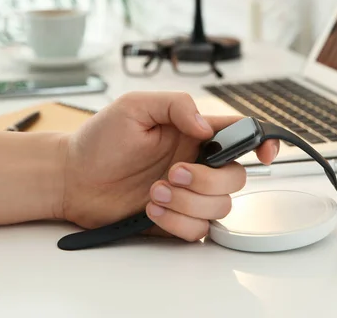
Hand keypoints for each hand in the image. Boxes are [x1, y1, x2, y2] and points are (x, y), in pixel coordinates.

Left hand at [59, 92, 278, 241]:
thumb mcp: (134, 106)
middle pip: (237, 177)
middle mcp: (196, 164)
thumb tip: (207, 128)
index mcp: (193, 134)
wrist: (71, 178)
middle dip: (209, 179)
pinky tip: (152, 209)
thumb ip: (176, 105)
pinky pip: (199, 231)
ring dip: (190, 201)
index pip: (241, 135)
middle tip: (172, 173)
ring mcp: (188, 194)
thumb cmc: (99, 140)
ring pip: (221, 207)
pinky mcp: (176, 220)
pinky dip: (179, 222)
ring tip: (154, 192)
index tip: (265, 153)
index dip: (263, 142)